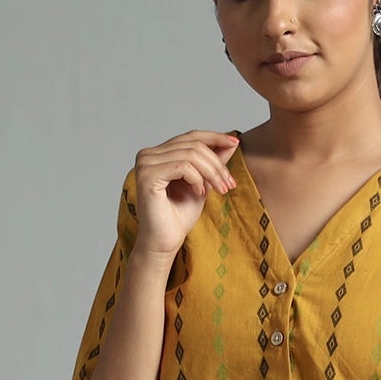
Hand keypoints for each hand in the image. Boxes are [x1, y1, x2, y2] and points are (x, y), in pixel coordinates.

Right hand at [132, 131, 241, 258]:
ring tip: (220, 190)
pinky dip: (197, 179)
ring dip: (211, 173)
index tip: (235, 143)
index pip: (190, 136)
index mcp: (158, 154)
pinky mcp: (147, 176)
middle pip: (193, 145)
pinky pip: (182, 167)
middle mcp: (148, 155)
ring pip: (190, 155)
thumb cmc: (179, 217)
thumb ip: (212, 162)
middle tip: (229, 184)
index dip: (214, 137)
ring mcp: (145, 164)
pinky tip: (200, 194)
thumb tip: (230, 142)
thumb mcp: (202, 184)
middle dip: (217, 164)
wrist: (165, 243)